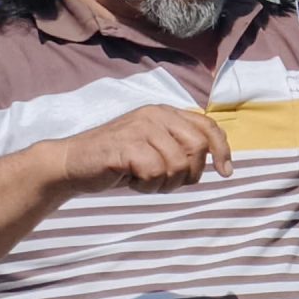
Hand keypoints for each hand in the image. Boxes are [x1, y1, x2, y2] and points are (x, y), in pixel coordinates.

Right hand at [45, 106, 231, 194]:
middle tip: (166, 182)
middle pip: (198, 147)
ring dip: (164, 184)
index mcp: (165, 113)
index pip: (208, 126)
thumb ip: (180, 148)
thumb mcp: (153, 148)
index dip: (222, 150)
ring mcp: (140, 128)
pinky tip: (131, 181)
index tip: (225, 172)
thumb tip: (217, 162)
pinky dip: (147, 185)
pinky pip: (155, 173)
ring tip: (143, 181)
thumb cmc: (117, 161)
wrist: (72, 163)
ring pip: (177, 164)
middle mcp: (155, 115)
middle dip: (189, 173)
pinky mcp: (126, 145)